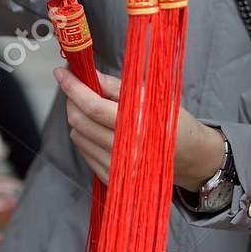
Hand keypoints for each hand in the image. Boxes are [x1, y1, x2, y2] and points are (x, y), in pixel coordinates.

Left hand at [56, 66, 226, 189]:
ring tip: (95, 109)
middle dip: (72, 100)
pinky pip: (84, 152)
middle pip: (79, 122)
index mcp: (137, 126)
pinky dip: (86, 136)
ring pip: (77, 136)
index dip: (72, 87)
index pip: (92, 107)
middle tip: (78, 87)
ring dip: (79, 118)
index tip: (61, 73)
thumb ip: (117, 87)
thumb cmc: (171, 122)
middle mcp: (125, 151)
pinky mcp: (111, 179)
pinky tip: (100, 129)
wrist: (189, 156)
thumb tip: (88, 75)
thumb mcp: (152, 96)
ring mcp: (116, 169)